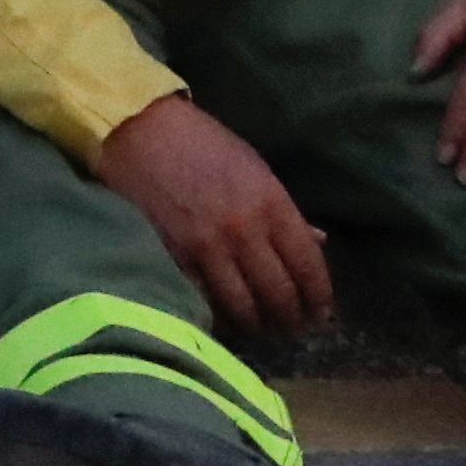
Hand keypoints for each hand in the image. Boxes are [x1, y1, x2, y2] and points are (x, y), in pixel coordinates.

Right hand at [94, 94, 334, 338]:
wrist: (143, 134)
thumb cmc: (206, 147)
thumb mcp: (257, 170)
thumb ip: (286, 211)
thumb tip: (318, 242)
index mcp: (272, 203)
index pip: (306, 262)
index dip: (318, 294)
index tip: (322, 312)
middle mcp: (244, 230)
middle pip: (278, 291)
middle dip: (292, 318)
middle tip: (296, 330)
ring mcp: (207, 248)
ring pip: (241, 305)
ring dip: (257, 324)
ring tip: (265, 331)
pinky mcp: (172, 259)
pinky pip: (202, 300)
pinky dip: (218, 316)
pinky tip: (227, 324)